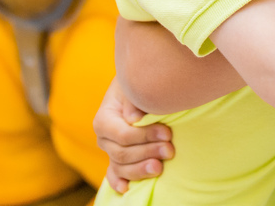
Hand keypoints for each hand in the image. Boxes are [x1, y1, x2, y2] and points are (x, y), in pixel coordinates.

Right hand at [93, 78, 172, 192]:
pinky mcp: (117, 159)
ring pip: (121, 167)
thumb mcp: (134, 86)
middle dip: (148, 152)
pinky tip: (127, 189)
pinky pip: (114, 174)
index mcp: (104, 119)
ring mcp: (110, 150)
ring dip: (140, 169)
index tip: (167, 133)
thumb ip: (133, 100)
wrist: (137, 88)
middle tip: (170, 150)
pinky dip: (118, 182)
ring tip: (159, 168)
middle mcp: (104, 138)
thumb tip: (133, 118)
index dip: (145, 136)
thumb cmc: (138, 86)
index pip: (123, 135)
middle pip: (123, 153)